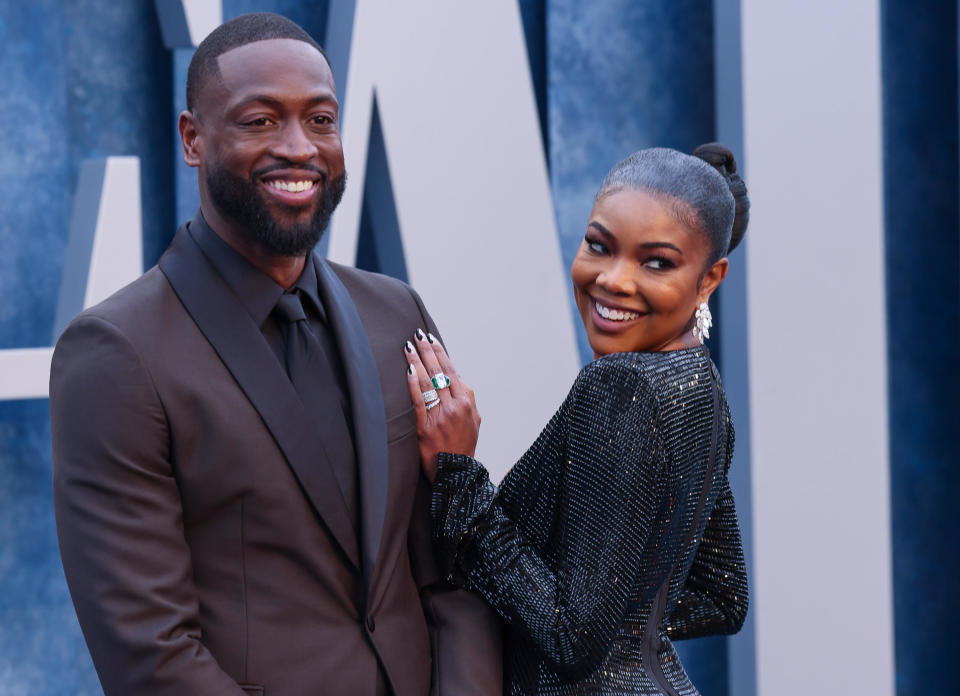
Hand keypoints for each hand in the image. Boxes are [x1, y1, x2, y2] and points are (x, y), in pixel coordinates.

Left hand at [403, 329, 480, 481]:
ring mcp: (440, 415)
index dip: (440, 353)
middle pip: (439, 372)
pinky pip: (418, 400)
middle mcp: (455, 406)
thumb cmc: (464, 448)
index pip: (451, 371)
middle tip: (418, 334)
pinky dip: (412, 383)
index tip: (432, 340)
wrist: (457, 473)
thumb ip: (468, 400)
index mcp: (467, 402)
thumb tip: (459, 382)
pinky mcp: (425, 426)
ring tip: (408, 346)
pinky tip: (407, 370)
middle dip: (427, 350)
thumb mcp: (475, 422)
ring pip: (427, 382)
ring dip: (417, 361)